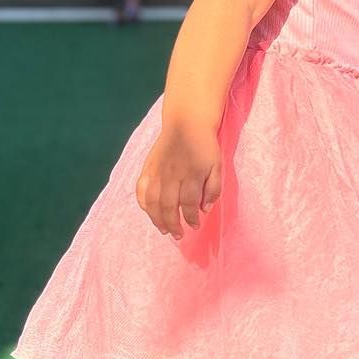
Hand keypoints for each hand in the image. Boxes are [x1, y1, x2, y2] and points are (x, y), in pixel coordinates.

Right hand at [137, 120, 222, 237]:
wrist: (187, 122)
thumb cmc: (205, 146)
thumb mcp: (217, 166)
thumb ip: (213, 189)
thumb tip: (204, 209)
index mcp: (192, 174)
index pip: (189, 204)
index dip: (191, 219)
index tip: (195, 226)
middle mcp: (172, 174)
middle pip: (168, 206)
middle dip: (173, 224)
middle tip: (178, 235)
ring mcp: (158, 171)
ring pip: (153, 201)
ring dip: (157, 219)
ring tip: (164, 230)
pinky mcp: (148, 167)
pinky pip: (141, 189)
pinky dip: (143, 203)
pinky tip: (150, 212)